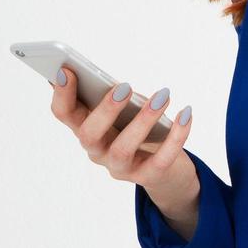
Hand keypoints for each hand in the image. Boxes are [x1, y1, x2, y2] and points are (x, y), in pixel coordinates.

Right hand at [49, 64, 194, 195]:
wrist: (166, 169)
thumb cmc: (140, 129)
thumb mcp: (126, 111)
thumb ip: (115, 96)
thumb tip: (112, 82)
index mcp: (87, 129)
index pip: (64, 114)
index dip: (62, 95)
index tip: (67, 70)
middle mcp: (98, 152)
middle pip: (89, 135)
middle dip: (105, 110)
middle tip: (124, 87)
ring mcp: (121, 168)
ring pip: (123, 148)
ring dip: (143, 120)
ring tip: (163, 96)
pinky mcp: (148, 176)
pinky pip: (162, 159)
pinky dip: (176, 135)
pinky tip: (185, 113)